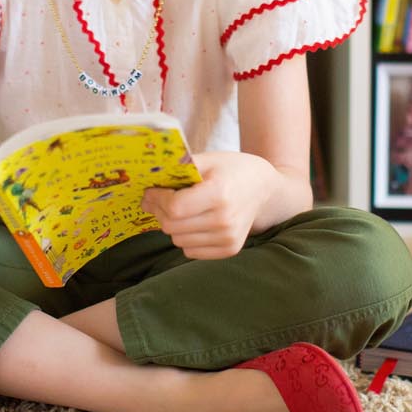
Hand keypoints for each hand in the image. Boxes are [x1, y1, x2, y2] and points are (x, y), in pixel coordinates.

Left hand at [140, 151, 271, 259]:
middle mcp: (225, 220)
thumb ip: (179, 169)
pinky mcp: (229, 249)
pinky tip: (193, 222)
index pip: (175, 207)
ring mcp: (228, 238)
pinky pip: (190, 251)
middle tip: (156, 200)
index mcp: (219, 193)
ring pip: (178, 240)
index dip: (157, 199)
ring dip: (171, 226)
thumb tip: (148, 183)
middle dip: (159, 212)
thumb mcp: (207, 160)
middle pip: (172, 226)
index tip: (151, 192)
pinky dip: (185, 238)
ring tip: (178, 210)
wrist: (263, 188)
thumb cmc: (231, 170)